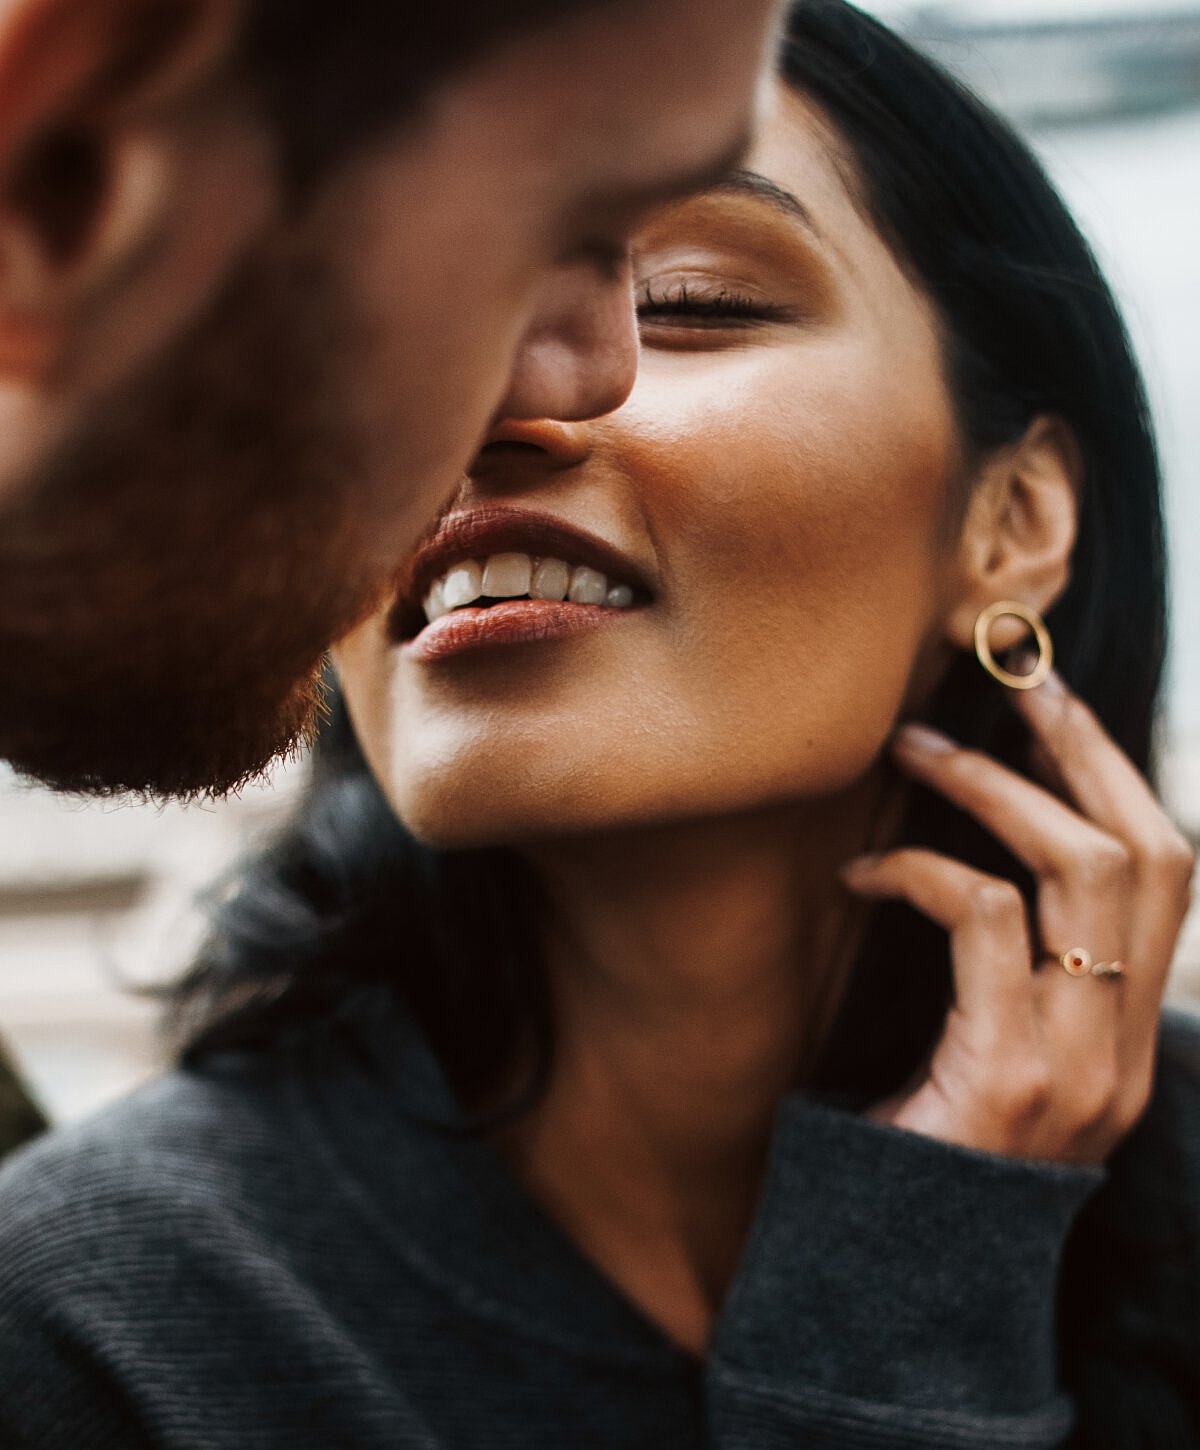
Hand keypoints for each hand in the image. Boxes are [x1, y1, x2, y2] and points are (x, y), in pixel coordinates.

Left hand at [840, 670, 1194, 1164]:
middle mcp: (1125, 1047)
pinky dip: (919, 872)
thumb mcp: (992, 1057)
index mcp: (1129, 1034)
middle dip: (1080, 749)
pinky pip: (981, 919)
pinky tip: (861, 874)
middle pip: (1147, 853)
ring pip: (1077, 869)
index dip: (1116, 773)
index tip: (1055, 700)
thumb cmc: (927, 1150)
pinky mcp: (1009, 1076)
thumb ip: (1013, 975)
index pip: (1165, 874)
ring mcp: (1080, 1065)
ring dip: (990, 789)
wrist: (899, 1280)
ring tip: (913, 753)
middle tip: (1008, 681)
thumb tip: (972, 855)